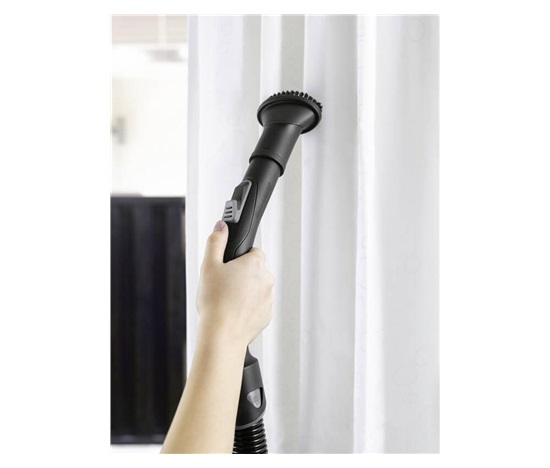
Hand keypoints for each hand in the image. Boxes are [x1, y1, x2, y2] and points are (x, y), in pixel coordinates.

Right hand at [196, 220, 274, 347]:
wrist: (222, 335)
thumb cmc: (215, 303)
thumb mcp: (209, 266)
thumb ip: (216, 242)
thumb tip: (221, 227)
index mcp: (255, 263)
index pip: (253, 251)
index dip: (238, 258)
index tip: (228, 266)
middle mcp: (267, 279)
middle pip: (255, 270)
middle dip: (242, 275)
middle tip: (224, 284)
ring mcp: (269, 298)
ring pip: (257, 288)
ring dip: (246, 291)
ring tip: (227, 300)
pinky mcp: (267, 315)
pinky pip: (258, 305)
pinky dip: (248, 307)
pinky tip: (233, 312)